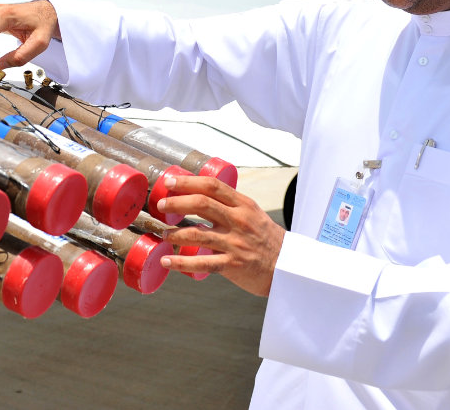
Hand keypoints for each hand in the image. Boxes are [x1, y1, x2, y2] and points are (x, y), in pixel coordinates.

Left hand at [157, 173, 284, 295]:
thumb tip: (202, 194)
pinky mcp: (232, 264)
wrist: (288, 267)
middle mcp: (239, 221)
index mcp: (243, 205)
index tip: (169, 182)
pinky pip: (202, 263)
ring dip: (175, 233)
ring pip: (198, 234)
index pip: (212, 187)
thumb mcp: (253, 214)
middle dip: (177, 203)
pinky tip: (166, 261)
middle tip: (161, 206)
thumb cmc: (266, 239)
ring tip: (163, 234)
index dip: (188, 182)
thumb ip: (231, 205)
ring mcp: (235, 243)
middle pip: (202, 204)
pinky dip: (181, 263)